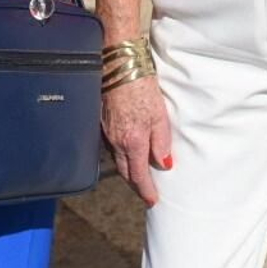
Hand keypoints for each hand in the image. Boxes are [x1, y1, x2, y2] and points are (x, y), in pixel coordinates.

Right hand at [102, 76, 172, 205]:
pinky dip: (120, 154)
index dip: (146, 190)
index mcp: (133, 142)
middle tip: (146, 192)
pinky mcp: (102, 123)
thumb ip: (161, 142)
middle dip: (136, 184)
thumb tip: (164, 164)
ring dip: (127, 169)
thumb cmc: (142, 88)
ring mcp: (106, 133)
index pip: (138, 175)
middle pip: (125, 171)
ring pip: (117, 159)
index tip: (152, 201)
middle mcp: (116, 142)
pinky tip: (126, 151)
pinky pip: (111, 146)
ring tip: (138, 174)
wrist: (119, 67)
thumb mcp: (160, 116)